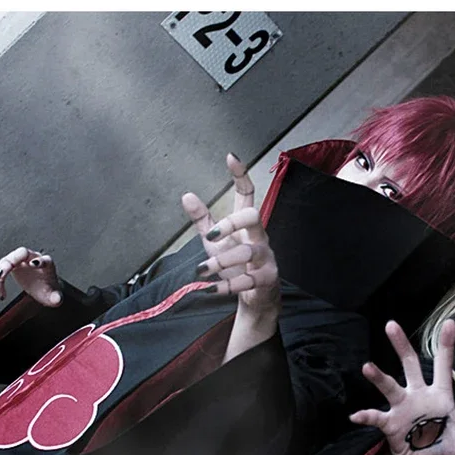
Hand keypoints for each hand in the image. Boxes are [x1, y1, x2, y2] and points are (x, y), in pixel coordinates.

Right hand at [0, 246, 62, 306]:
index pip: (45, 259)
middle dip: (12, 260)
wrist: (43, 289)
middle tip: (3, 274)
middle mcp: (34, 258)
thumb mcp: (53, 297)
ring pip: (8, 259)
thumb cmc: (49, 290)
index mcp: (47, 265)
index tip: (33, 264)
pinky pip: (1, 267)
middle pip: (22, 253)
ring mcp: (22, 260)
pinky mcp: (13, 264)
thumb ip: (56, 298)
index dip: (39, 261)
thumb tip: (57, 300)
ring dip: (0, 272)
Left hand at [182, 154, 278, 311]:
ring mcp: (266, 258)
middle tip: (211, 237)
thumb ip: (203, 220)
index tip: (231, 157)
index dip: (240, 175)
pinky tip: (211, 289)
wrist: (255, 297)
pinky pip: (248, 280)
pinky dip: (227, 285)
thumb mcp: (216, 242)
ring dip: (221, 261)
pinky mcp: (267, 279)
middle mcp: (259, 237)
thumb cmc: (236, 265)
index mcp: (246, 225)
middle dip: (231, 223)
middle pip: (253, 216)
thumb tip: (186, 195)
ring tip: (201, 271)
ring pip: (248, 252)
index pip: (247, 194)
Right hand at [349, 319, 454, 454]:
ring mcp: (401, 408)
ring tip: (367, 367)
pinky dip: (366, 416)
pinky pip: (376, 417)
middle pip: (409, 364)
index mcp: (439, 395)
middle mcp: (418, 395)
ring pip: (390, 386)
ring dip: (379, 377)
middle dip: (401, 345)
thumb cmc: (441, 447)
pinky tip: (356, 416)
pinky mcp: (389, 424)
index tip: (450, 322)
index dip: (446, 345)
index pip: (444, 365)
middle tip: (391, 325)